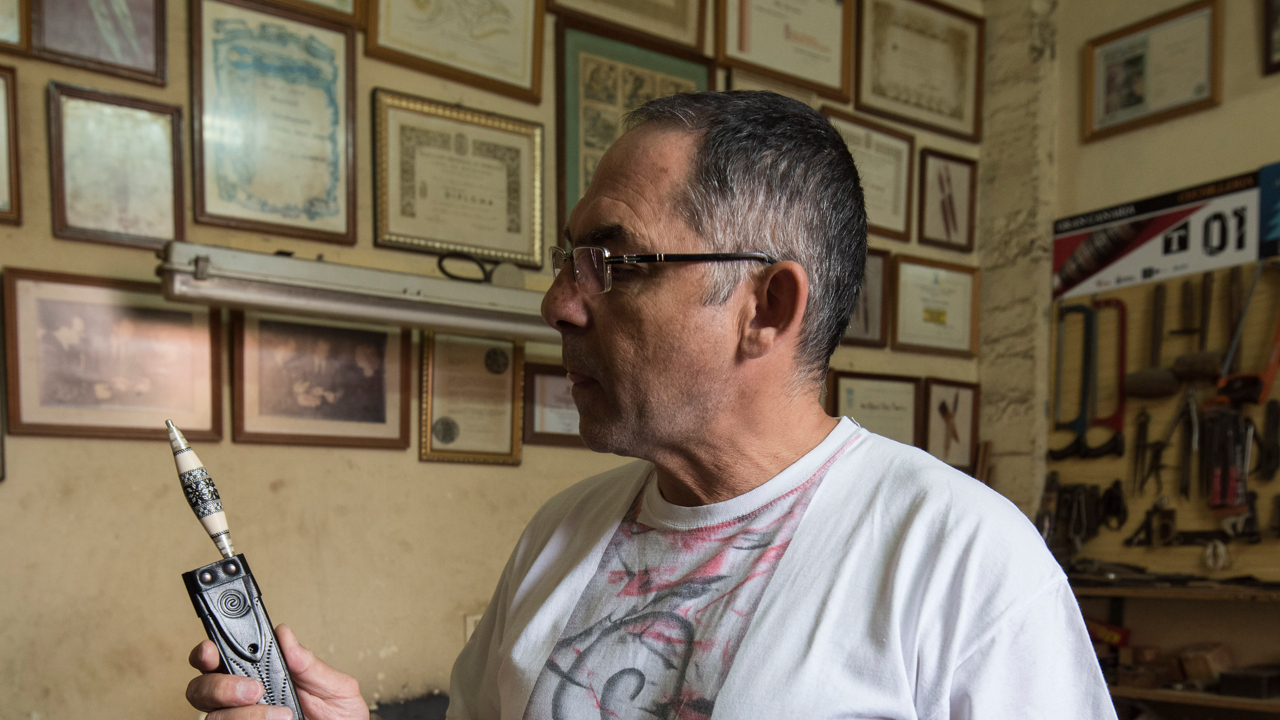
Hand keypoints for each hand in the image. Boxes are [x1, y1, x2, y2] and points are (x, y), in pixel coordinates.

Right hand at [187, 624, 368, 719]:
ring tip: (281, 715)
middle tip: (254, 690)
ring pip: (214, 716)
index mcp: (263, 676)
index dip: (207, 652)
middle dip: (221, 685)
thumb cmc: (339, 719)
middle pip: (202, 689)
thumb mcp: (335, 688)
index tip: (213, 650)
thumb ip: (310, 665)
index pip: (222, 658)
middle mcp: (243, 702)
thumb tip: (285, 636)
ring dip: (244, 714)